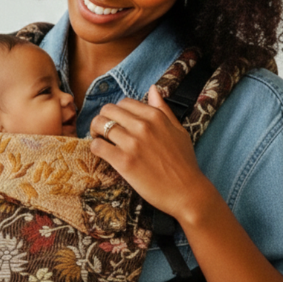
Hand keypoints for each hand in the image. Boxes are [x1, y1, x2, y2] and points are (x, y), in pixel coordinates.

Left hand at [89, 85, 209, 222]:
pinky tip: (102, 154)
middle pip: (108, 110)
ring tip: (102, 142)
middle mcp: (143, 126)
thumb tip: (152, 89)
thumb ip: (163, 109)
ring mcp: (132, 143)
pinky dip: (95, 148)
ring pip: (99, 125)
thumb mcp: (178, 130)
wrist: (187, 192)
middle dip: (103, 119)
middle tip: (105, 132)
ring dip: (96, 132)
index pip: (124, 102)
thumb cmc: (184, 163)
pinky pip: (97, 146)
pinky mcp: (124, 162)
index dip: (118, 112)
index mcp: (155, 116)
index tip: (118, 123)